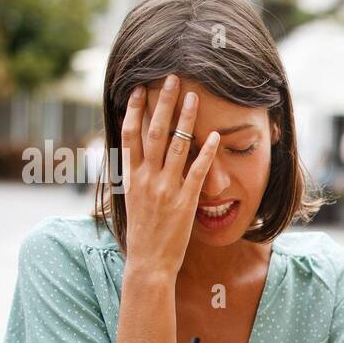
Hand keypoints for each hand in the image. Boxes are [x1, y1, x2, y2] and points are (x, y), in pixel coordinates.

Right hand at [119, 74, 220, 278]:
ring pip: (176, 145)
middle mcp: (146, 178)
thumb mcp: (132, 199)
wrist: (148, 263)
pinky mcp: (185, 202)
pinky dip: (206, 153)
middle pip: (153, 132)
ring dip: (186, 119)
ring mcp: (166, 189)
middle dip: (163, 103)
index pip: (129, 135)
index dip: (133, 109)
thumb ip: (136, 176)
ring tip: (194, 97)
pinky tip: (214, 136)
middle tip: (171, 79)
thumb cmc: (143, 232)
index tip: (139, 88)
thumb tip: (136, 155)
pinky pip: (197, 172)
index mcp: (131, 177)